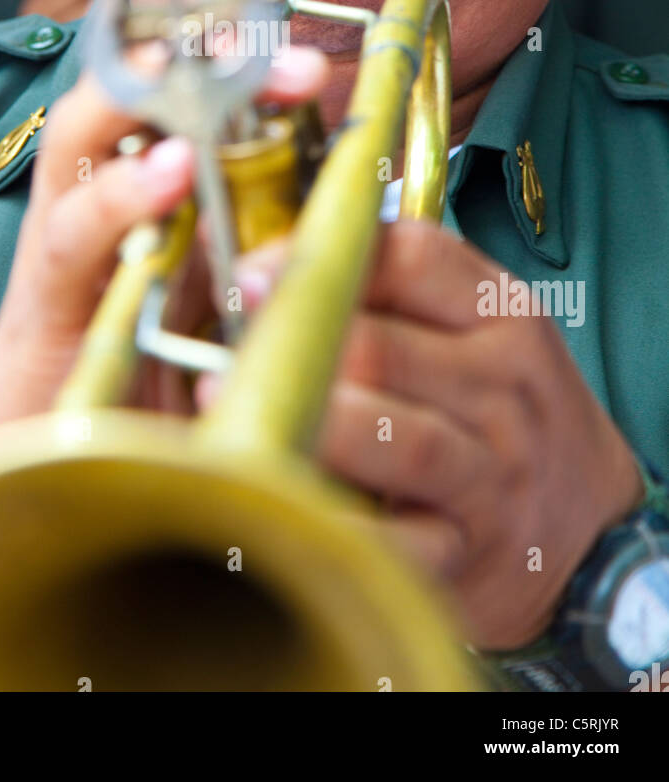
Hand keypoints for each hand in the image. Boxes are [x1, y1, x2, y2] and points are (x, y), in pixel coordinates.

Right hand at [0, 0, 327, 431]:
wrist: (63, 454)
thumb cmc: (159, 362)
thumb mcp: (231, 277)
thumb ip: (271, 221)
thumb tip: (354, 169)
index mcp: (151, 170)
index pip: (179, 64)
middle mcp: (101, 183)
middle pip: (131, 70)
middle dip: (191, 10)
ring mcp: (68, 233)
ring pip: (89, 128)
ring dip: (158, 86)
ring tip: (223, 55)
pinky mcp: (49, 299)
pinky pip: (76, 234)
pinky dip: (122, 197)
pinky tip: (171, 170)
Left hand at [200, 220, 644, 650]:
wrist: (585, 528)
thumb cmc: (501, 413)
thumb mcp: (474, 329)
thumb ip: (391, 291)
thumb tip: (262, 272)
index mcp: (500, 312)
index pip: (408, 257)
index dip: (316, 259)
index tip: (250, 274)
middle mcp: (504, 386)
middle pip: (380, 347)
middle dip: (290, 348)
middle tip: (223, 350)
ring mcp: (492, 472)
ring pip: (395, 437)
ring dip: (308, 425)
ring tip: (233, 412)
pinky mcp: (470, 550)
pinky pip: (399, 541)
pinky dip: (339, 524)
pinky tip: (284, 502)